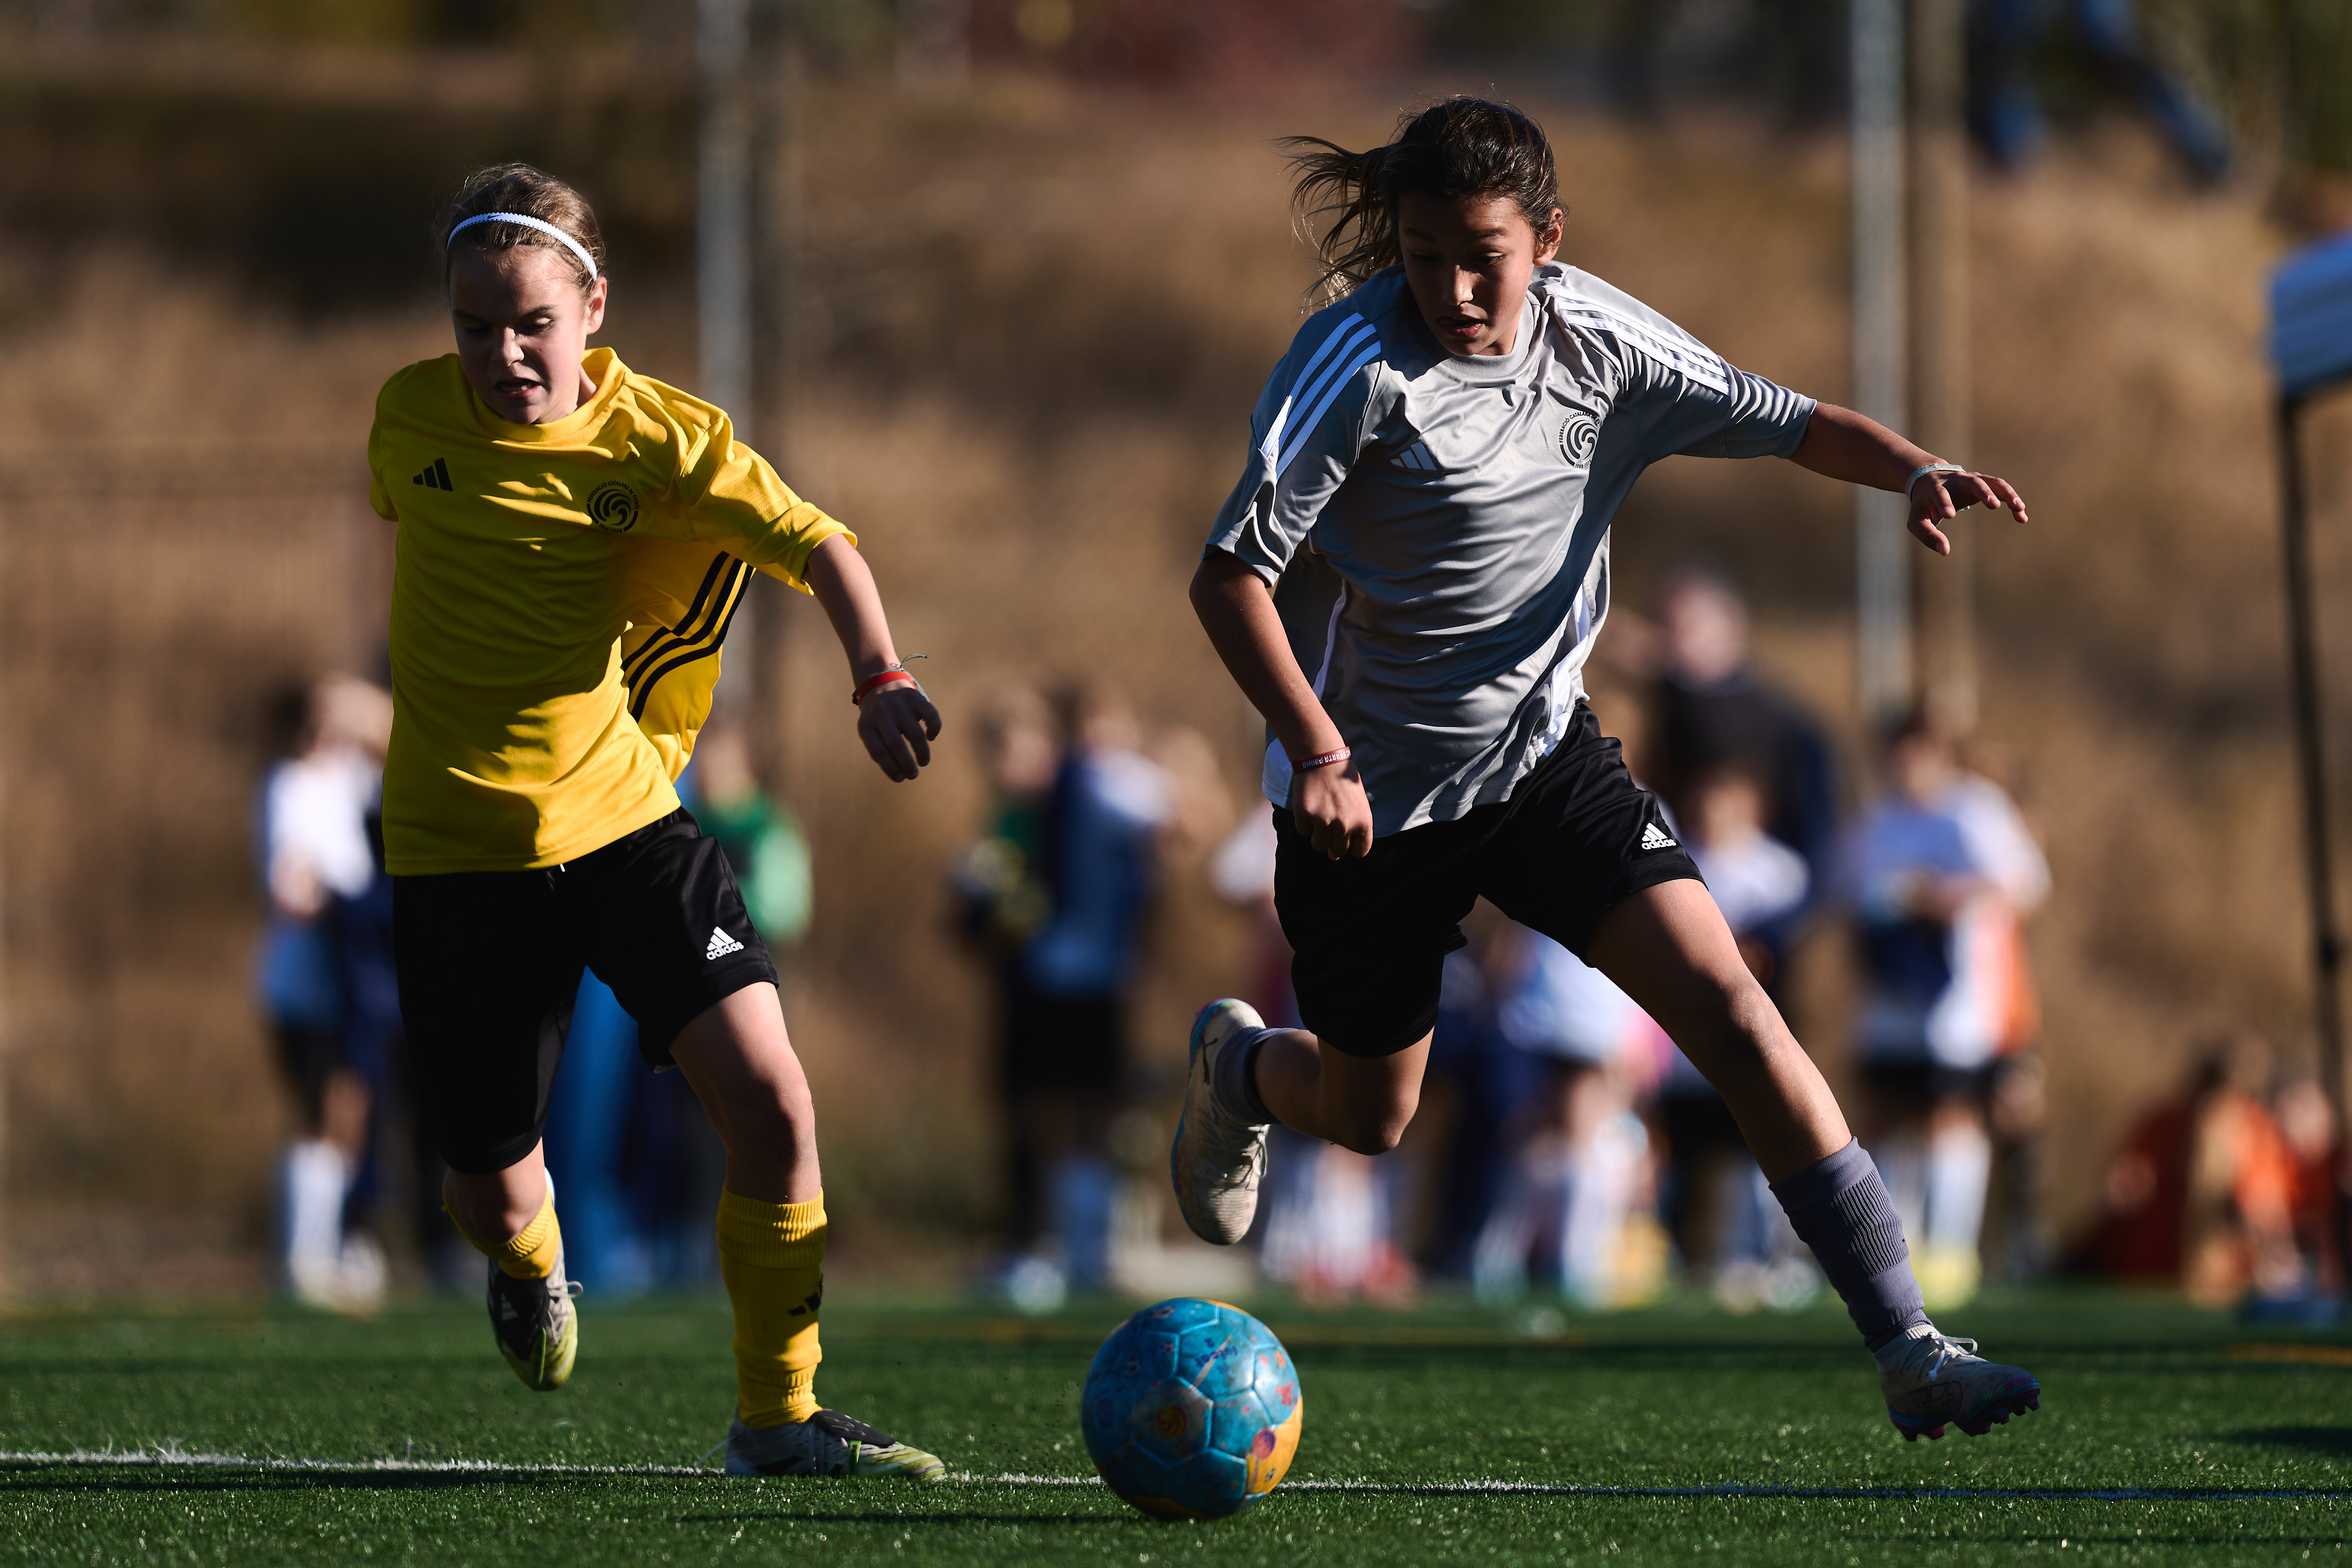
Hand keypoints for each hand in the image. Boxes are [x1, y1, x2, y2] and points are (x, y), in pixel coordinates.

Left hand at [857, 683, 940, 781]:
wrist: (880, 681)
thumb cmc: (876, 715)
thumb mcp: (869, 728)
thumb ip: (878, 747)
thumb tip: (899, 772)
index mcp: (867, 724)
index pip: (878, 752)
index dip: (890, 768)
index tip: (900, 779)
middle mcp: (882, 714)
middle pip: (896, 745)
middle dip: (907, 764)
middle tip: (914, 775)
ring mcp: (899, 705)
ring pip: (915, 735)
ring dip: (922, 752)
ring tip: (923, 761)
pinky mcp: (915, 697)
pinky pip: (930, 717)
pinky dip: (934, 729)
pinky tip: (931, 737)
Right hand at [1293, 756, 1373, 859]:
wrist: (1323, 758)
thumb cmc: (1343, 781)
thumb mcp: (1360, 804)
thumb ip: (1355, 827)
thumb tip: (1338, 852)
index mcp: (1363, 823)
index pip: (1359, 852)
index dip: (1350, 848)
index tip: (1344, 842)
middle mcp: (1345, 826)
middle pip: (1336, 852)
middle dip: (1332, 843)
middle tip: (1329, 826)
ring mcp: (1324, 822)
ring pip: (1318, 845)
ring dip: (1317, 834)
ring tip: (1319, 814)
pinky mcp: (1305, 816)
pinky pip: (1303, 830)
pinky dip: (1304, 822)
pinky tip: (1309, 805)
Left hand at [1908, 468, 2028, 555]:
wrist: (1929, 480)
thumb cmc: (1923, 504)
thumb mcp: (1917, 520)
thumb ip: (1927, 535)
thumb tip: (1945, 551)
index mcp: (1935, 488)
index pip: (1939, 493)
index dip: (1944, 503)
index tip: (1949, 516)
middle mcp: (1956, 480)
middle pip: (1972, 481)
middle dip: (1984, 492)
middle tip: (1994, 505)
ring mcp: (1972, 479)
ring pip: (1992, 482)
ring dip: (2007, 493)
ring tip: (2019, 508)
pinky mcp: (1984, 483)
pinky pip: (2001, 488)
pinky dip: (2012, 499)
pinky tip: (2021, 515)